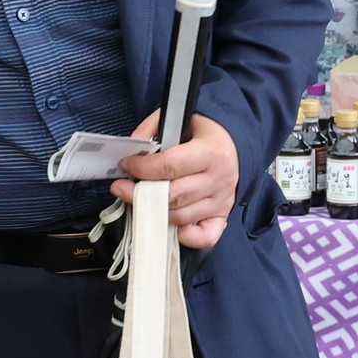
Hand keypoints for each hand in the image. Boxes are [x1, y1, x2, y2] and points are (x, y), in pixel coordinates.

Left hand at [117, 110, 237, 248]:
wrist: (234, 144)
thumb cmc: (203, 133)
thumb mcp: (180, 119)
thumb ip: (152, 129)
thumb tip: (132, 149)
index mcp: (211, 152)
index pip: (170, 166)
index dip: (142, 168)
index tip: (126, 165)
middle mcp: (219, 179)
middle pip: (174, 196)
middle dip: (141, 193)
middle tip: (122, 188)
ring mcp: (222, 201)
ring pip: (182, 217)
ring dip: (156, 212)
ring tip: (142, 201)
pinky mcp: (222, 215)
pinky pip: (205, 237)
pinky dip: (186, 236)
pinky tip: (171, 222)